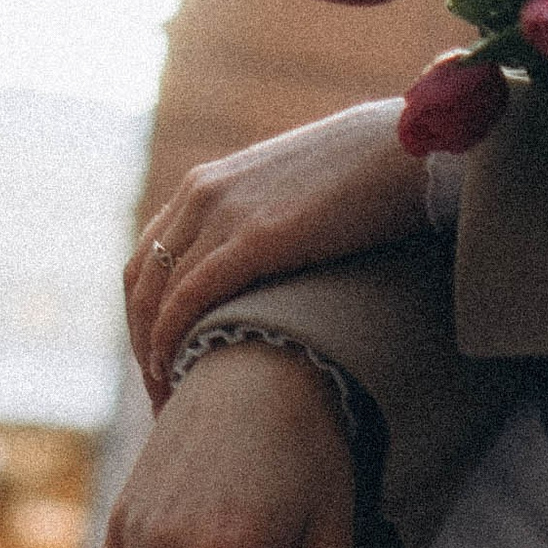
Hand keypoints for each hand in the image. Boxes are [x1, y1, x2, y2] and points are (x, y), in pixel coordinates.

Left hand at [128, 102, 424, 402]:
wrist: (406, 148)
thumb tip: (273, 272)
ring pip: (157, 294)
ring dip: (154, 352)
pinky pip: (189, 297)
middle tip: (160, 389)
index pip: (148, 257)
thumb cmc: (367, 176)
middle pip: (142, 280)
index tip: (160, 357)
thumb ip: (266, 227)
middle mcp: (201, 194)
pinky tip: (179, 373)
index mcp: (206, 184)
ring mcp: (224, 213)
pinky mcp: (255, 238)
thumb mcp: (295, 198)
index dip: (145, 313)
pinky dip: (172, 339)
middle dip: (141, 339)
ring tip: (170, 398)